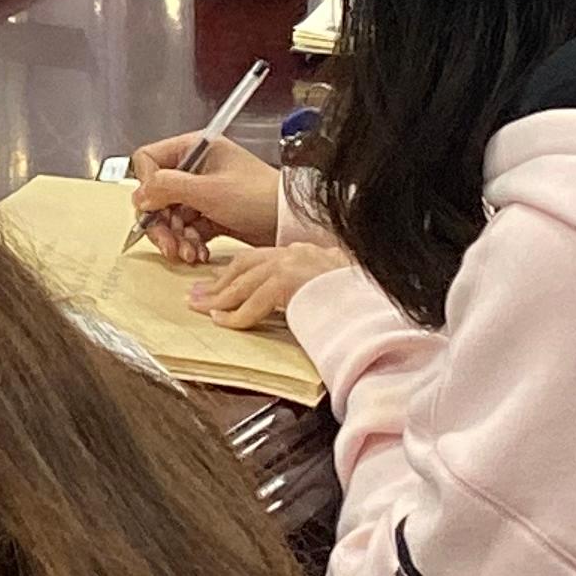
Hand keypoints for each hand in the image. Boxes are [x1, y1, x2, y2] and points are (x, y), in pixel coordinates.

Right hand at [128, 129, 280, 263]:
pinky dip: (189, 243)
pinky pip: (187, 230)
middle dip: (161, 222)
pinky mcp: (211, 215)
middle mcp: (195, 168)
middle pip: (156, 194)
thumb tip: (139, 195)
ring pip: (170, 216)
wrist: (292, 222)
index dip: (147, 186)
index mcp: (194, 149)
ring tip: (187, 254)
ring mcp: (202, 193)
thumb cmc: (259, 197)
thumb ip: (168, 187)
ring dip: (175, 237)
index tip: (153, 208)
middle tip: (168, 244)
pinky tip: (199, 254)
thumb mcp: (209, 190)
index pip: (149, 161)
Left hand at [194, 241, 351, 327]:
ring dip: (219, 298)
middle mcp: (295, 254)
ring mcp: (293, 266)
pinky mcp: (292, 283)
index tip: (216, 286)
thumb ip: (310, 288)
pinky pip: (255, 302)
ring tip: (201, 309)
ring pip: (245, 282)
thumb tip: (296, 303)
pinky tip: (223, 322)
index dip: (233, 274)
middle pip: (245, 267)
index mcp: (303, 254)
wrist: (379, 299)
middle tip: (196, 297)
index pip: (259, 259)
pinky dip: (237, 315)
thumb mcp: (332, 287)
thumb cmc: (362, 297)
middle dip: (218, 283)